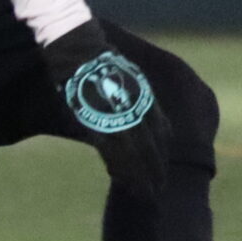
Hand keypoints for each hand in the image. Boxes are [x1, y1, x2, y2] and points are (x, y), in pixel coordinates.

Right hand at [40, 22, 169, 194]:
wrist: (78, 46)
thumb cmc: (94, 60)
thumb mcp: (122, 78)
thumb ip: (129, 100)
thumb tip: (133, 117)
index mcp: (143, 98)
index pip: (161, 132)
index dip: (162, 154)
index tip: (163, 172)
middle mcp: (135, 107)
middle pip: (151, 146)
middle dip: (155, 170)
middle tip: (159, 192)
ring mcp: (118, 113)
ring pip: (135, 151)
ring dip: (140, 174)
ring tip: (145, 194)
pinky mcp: (98, 117)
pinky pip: (111, 148)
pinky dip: (118, 166)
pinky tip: (121, 180)